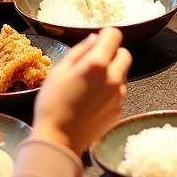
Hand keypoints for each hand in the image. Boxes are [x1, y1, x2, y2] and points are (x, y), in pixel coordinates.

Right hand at [32, 28, 131, 154]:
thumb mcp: (58, 71)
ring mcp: (119, 95)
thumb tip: (94, 39)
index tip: (97, 42)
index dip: (105, 36)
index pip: (114, 35)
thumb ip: (79, 51)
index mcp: (97, 64)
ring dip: (112, 72)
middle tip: (94, 64)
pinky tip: (92, 100)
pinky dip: (111, 90)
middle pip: (124, 54)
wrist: (58, 141)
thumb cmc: (52, 104)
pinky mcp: (119, 109)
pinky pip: (119, 91)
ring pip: (123, 73)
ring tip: (90, 85)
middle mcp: (113, 77)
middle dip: (112, 54)